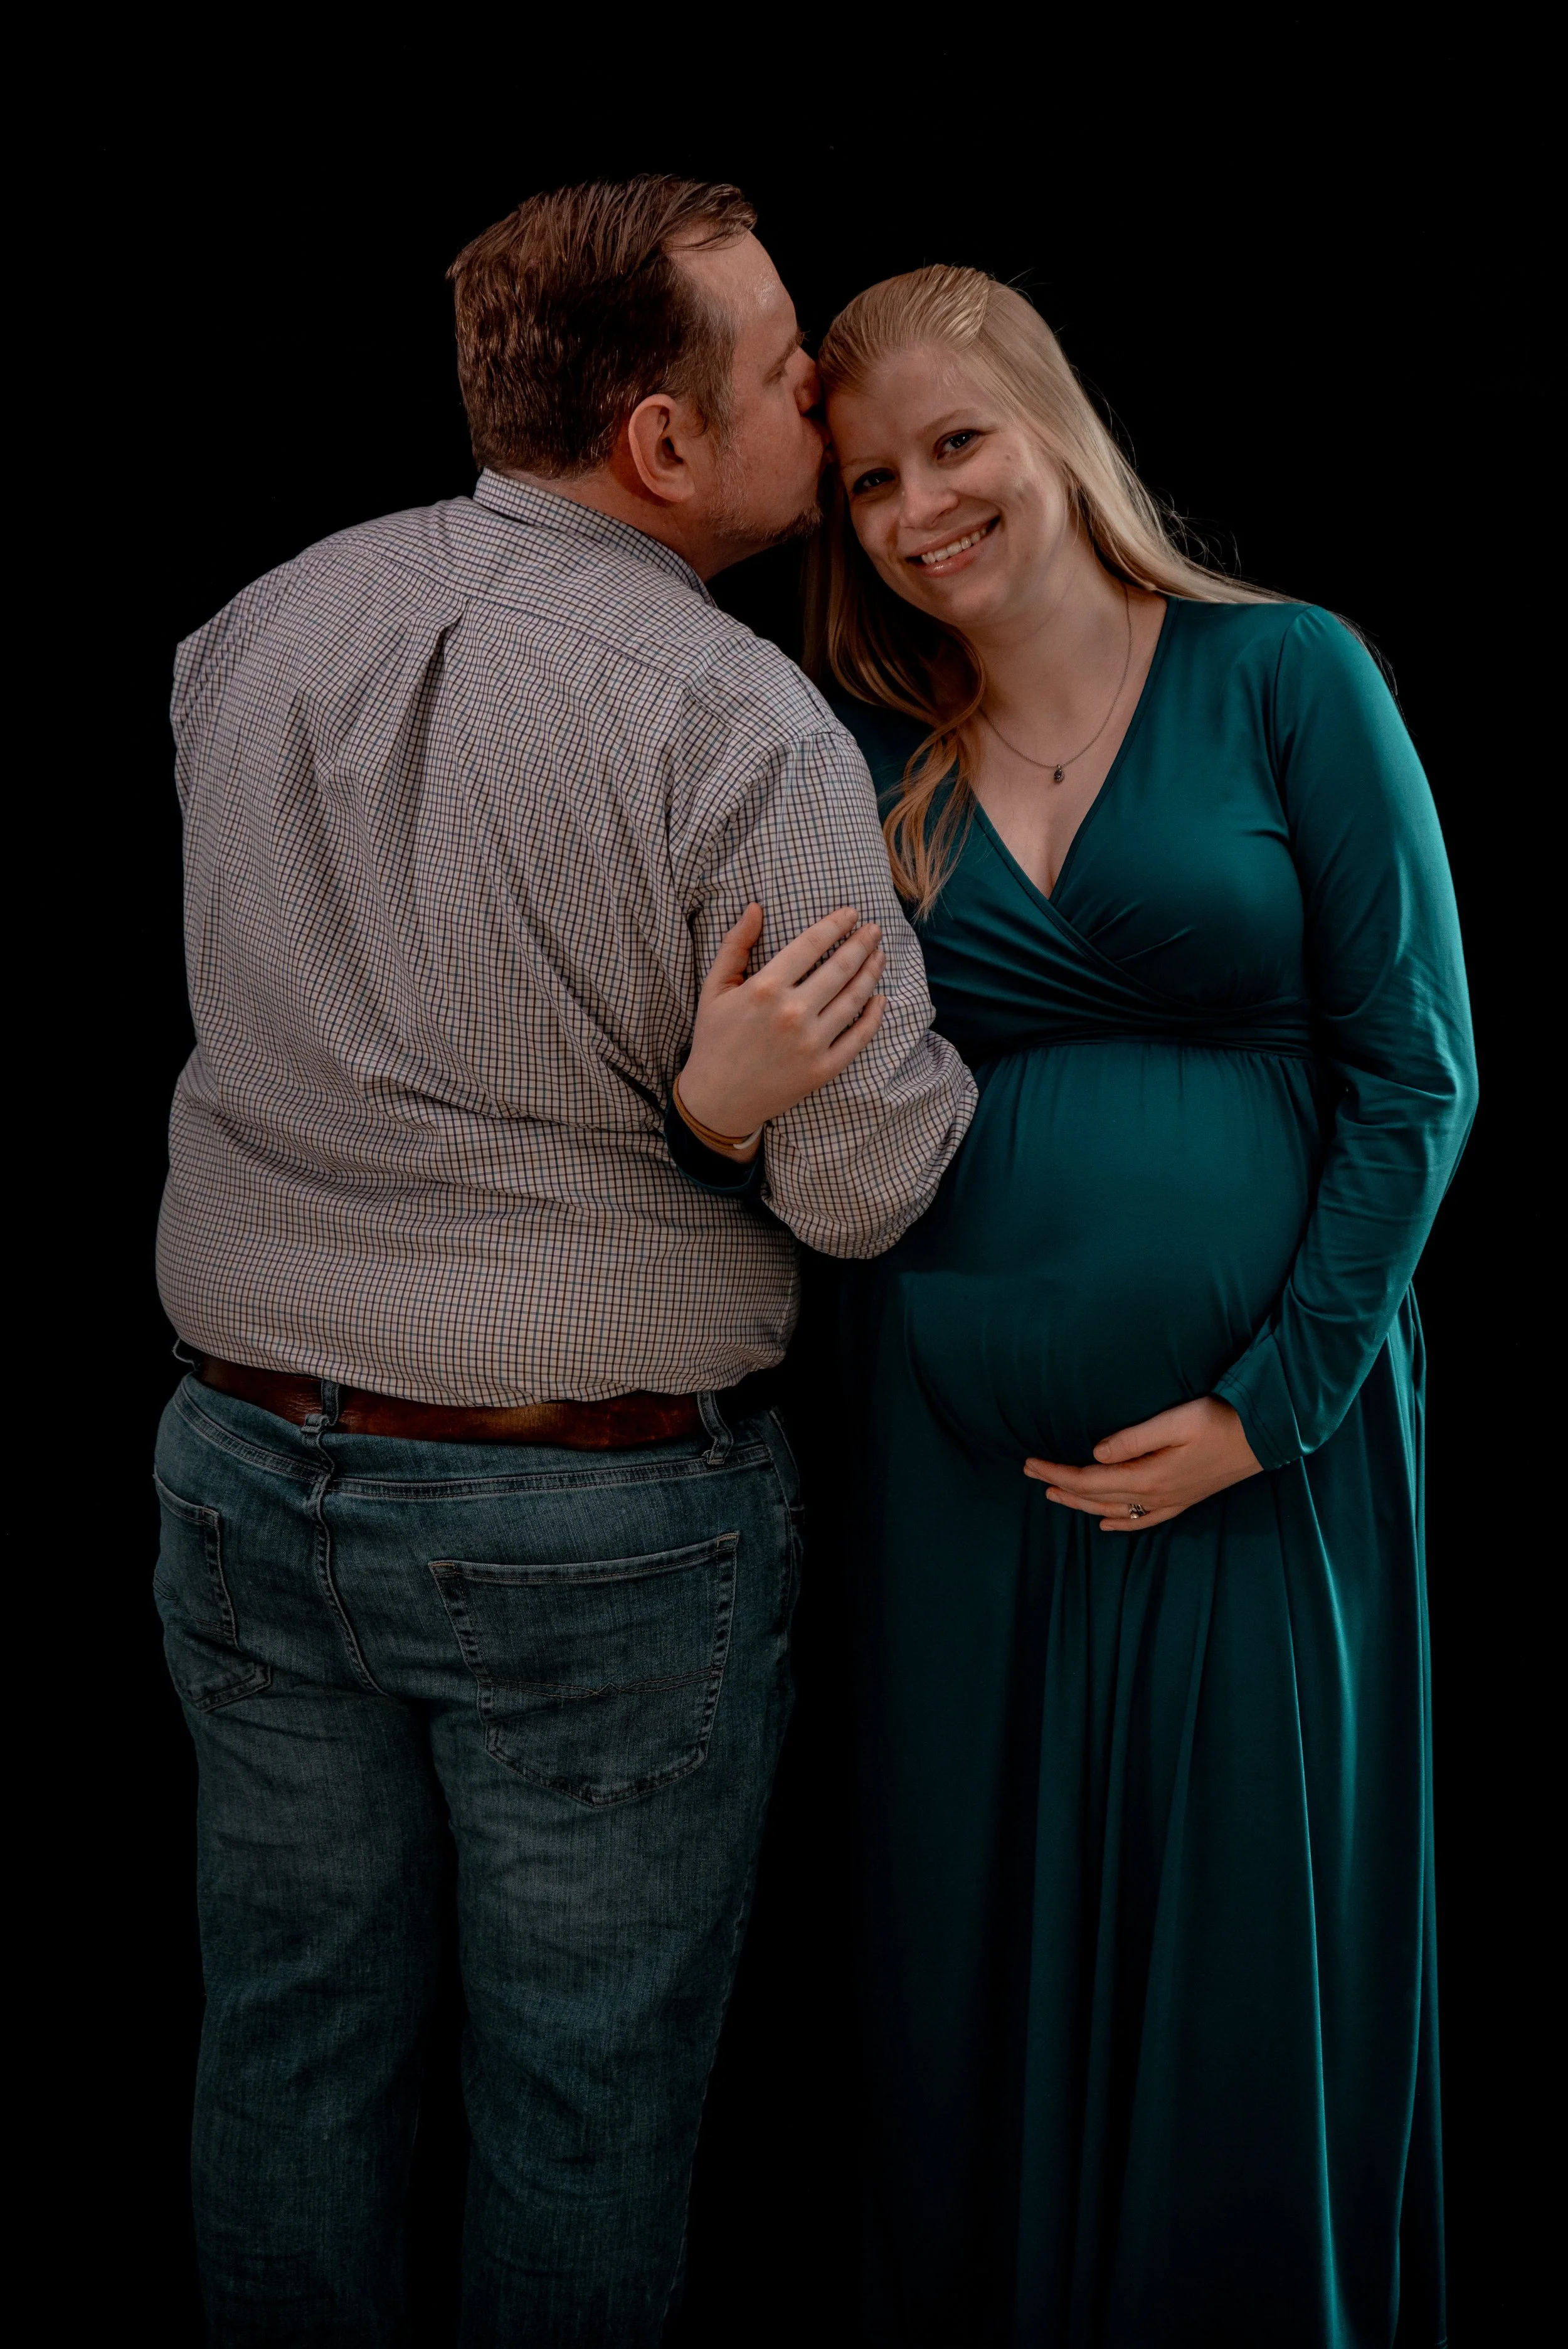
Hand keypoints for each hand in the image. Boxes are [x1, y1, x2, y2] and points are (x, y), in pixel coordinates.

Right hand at [677, 903, 886, 1142]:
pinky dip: (874, 1015)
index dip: (836, 924)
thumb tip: (756, 907)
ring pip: (854, 999)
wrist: (718, 1100)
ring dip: (872, 973)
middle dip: (863, 943)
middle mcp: (791, 1013)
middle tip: (875, 930)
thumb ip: (735, 945)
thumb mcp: (715, 989)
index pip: (811, 944)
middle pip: (840, 967)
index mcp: (764, 988)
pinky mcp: (823, 1069)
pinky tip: (881, 999)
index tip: (852, 913)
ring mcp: (811, 1043)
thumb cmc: (714, 1039)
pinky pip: (859, 1037)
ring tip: (879, 956)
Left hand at [1023, 1397, 1262, 1532]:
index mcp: (1148, 1476)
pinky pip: (1144, 1519)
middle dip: (1060, 1487)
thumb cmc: (1220, 1420)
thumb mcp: (1176, 1421)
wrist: (1265, 1435)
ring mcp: (1171, 1500)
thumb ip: (1134, 1438)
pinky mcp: (1184, 1499)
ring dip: (1081, 1504)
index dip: (1056, 1473)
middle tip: (1029, 1473)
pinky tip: (1106, 1523)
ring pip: (1114, 1510)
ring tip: (1054, 1495)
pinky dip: (1120, 1522)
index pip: (1089, 1479)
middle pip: (1095, 1497)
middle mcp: (1156, 1495)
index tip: (1030, 1463)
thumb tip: (1096, 1452)